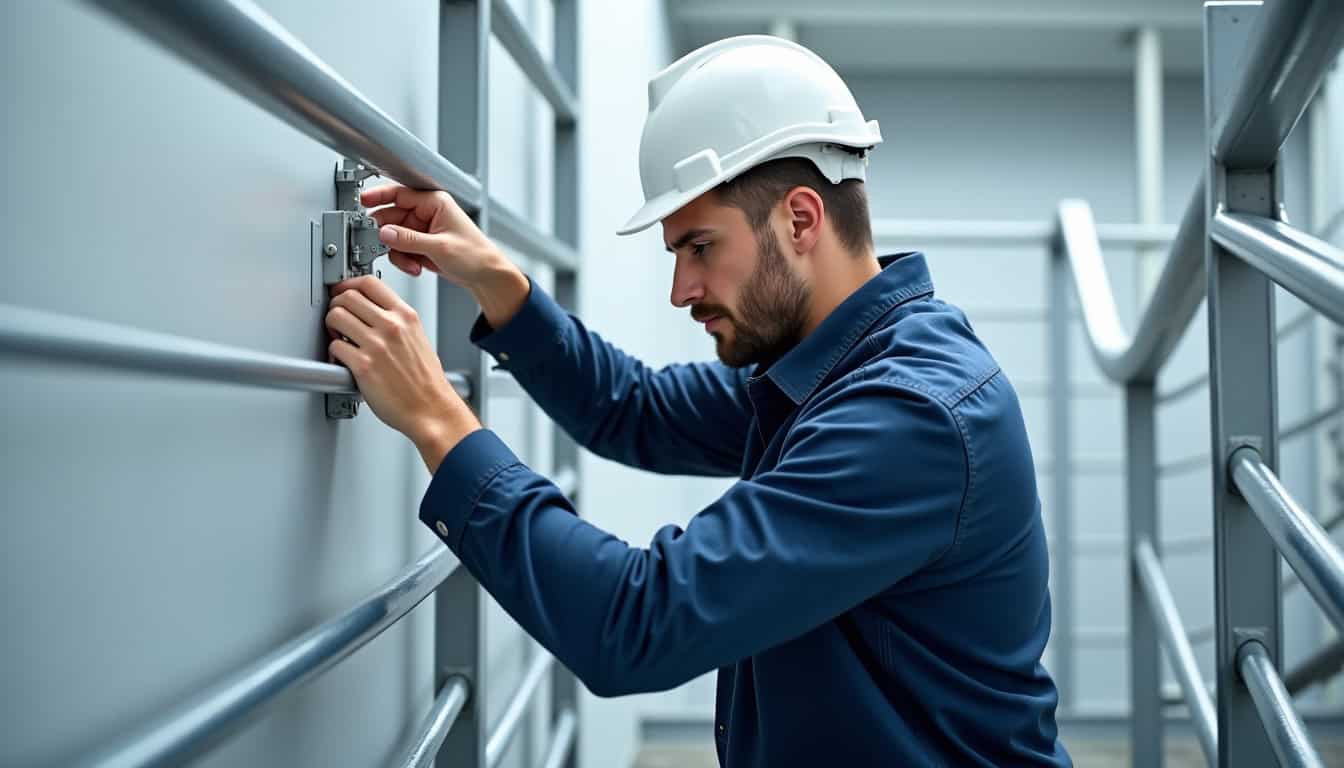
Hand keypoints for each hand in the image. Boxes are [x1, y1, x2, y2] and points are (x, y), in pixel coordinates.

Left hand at [326, 275, 478, 471]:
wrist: (432, 409)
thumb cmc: (426, 381)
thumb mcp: (418, 338)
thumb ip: (397, 321)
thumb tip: (371, 312)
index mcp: (406, 316)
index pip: (369, 282)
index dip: (349, 284)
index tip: (343, 292)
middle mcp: (392, 326)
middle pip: (348, 296)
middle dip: (336, 305)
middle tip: (338, 318)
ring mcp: (377, 345)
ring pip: (336, 316)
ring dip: (331, 326)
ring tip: (338, 337)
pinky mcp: (364, 366)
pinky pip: (335, 346)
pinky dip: (333, 352)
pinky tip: (342, 358)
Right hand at [362, 184, 529, 328]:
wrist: (486, 276)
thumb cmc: (476, 255)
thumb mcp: (440, 246)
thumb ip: (409, 240)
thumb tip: (385, 233)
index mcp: (435, 203)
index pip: (400, 193)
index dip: (379, 197)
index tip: (363, 202)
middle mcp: (427, 213)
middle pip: (392, 217)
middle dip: (389, 236)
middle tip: (385, 245)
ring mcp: (423, 230)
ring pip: (394, 236)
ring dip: (399, 252)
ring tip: (412, 263)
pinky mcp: (421, 245)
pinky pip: (401, 250)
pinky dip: (404, 260)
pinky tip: (416, 267)